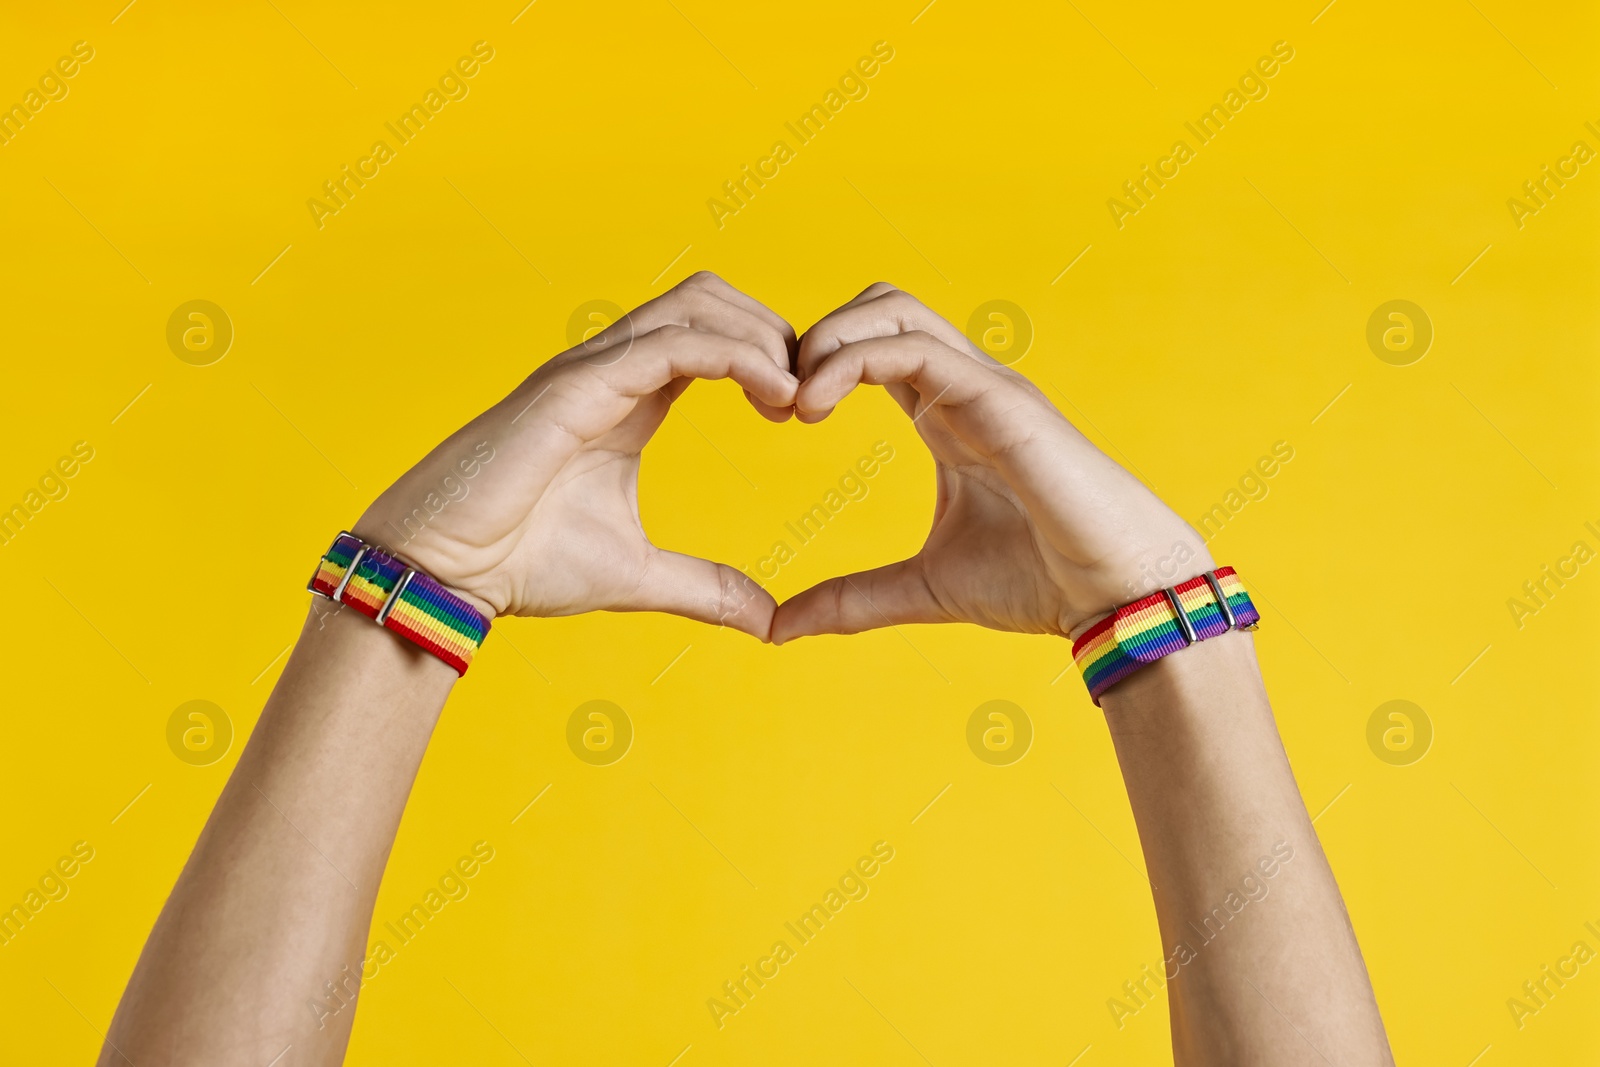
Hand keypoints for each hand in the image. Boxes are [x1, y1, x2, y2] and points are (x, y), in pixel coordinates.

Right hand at [353, 273, 798, 638]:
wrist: (444, 573)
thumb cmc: (520, 563)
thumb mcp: (637, 574)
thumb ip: (704, 588)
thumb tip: (767, 620)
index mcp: (627, 398)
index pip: (709, 336)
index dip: (763, 355)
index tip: (798, 408)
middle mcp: (610, 370)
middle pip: (708, 299)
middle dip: (770, 329)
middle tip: (807, 393)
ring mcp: (591, 370)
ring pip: (694, 305)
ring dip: (759, 336)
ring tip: (796, 392)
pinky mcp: (577, 386)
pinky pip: (670, 344)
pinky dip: (731, 354)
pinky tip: (772, 393)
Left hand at [770, 283, 1211, 642]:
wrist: (1117, 597)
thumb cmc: (1040, 582)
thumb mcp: (921, 590)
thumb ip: (850, 600)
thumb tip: (777, 627)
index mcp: (946, 415)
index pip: (871, 346)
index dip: (815, 362)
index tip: (776, 415)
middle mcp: (964, 385)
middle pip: (878, 304)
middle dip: (815, 334)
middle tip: (777, 400)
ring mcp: (985, 384)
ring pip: (892, 308)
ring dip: (828, 339)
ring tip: (795, 403)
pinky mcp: (999, 397)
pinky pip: (915, 347)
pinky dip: (853, 359)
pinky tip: (816, 406)